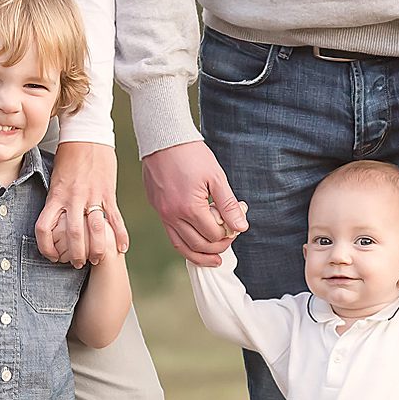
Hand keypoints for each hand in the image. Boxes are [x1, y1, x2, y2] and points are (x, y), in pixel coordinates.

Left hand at [38, 142, 127, 267]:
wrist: (86, 136)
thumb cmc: (70, 157)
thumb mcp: (55, 179)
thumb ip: (57, 201)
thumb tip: (57, 222)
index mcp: (56, 196)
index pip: (44, 228)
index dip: (46, 247)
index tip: (51, 255)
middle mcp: (73, 198)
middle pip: (74, 234)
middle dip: (76, 254)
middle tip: (77, 264)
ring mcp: (92, 196)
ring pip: (96, 230)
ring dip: (97, 249)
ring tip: (98, 259)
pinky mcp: (108, 193)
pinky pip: (115, 218)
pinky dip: (120, 235)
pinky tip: (122, 248)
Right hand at [140, 140, 247, 267]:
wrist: (162, 138)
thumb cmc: (191, 154)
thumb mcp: (216, 177)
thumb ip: (228, 205)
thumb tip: (241, 227)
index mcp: (189, 207)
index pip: (214, 233)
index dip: (229, 233)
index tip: (237, 224)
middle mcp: (173, 215)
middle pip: (199, 244)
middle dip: (217, 247)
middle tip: (229, 241)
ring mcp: (162, 214)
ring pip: (182, 246)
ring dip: (200, 255)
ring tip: (214, 260)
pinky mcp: (157, 209)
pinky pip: (171, 235)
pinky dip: (185, 245)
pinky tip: (195, 245)